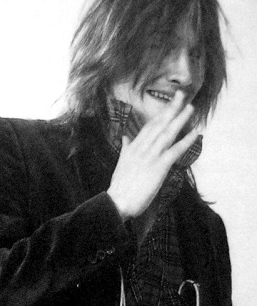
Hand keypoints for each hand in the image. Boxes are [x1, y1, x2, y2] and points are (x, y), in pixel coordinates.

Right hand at [106, 89, 200, 219]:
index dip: (160, 114)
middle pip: (159, 124)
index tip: (170, 104)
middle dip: (171, 109)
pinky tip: (196, 132)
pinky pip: (175, 150)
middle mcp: (141, 149)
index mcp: (133, 148)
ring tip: (190, 108)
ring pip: (168, 133)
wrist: (116, 202)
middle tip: (182, 95)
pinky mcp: (158, 166)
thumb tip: (125, 137)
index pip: (149, 127)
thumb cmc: (119, 187)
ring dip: (180, 119)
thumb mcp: (121, 164)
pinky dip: (186, 140)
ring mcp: (150, 156)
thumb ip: (125, 148)